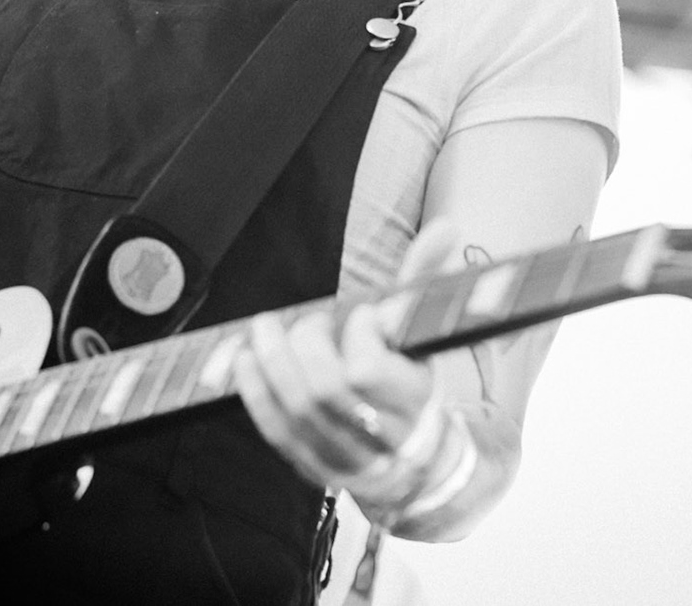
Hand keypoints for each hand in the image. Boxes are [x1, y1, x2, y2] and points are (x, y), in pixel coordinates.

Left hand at [233, 219, 459, 490]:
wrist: (417, 455)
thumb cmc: (412, 377)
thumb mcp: (422, 332)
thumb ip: (424, 278)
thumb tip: (445, 225)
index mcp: (415, 399)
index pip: (368, 370)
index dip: (355, 335)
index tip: (359, 316)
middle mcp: (382, 436)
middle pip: (324, 389)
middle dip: (306, 344)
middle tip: (308, 322)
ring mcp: (346, 457)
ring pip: (297, 411)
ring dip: (273, 361)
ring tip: (265, 328)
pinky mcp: (315, 466)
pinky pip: (277, 431)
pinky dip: (255, 392)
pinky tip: (246, 360)